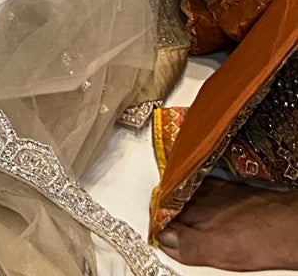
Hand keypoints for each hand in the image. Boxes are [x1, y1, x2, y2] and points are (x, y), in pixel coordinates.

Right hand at [157, 179, 297, 269]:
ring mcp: (218, 191)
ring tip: (169, 202)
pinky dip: (195, 188)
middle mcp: (204, 199)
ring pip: (187, 191)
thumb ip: (190, 246)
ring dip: (177, 196)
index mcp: (198, 216)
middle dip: (164, 207)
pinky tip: (196, 193)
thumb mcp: (220, 253)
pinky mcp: (231, 188)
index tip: (152, 231)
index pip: (166, 216)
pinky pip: (203, 183)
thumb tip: (163, 240)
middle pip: (175, 201)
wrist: (288, 225)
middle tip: (156, 216)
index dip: (157, 224)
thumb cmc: (259, 241)